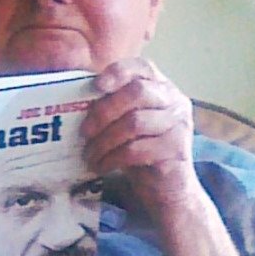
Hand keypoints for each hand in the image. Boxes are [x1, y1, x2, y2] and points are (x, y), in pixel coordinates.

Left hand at [81, 58, 198, 217]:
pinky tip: (101, 166)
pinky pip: (136, 149)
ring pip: (134, 123)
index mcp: (161, 88)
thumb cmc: (140, 150)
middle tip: (84, 132)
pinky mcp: (176, 150)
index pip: (142, 68)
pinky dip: (112, 158)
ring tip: (89, 154)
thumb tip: (74, 100)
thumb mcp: (126, 123)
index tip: (97, 85)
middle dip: (103, 111)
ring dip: (104, 141)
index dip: (119, 72)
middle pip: (137, 92)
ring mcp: (179, 125)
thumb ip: (113, 106)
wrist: (166, 188)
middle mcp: (175, 101)